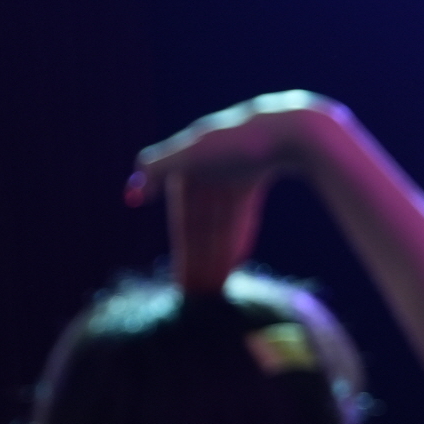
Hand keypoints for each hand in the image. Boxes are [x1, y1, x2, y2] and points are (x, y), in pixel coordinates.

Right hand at [125, 92, 353, 292]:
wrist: (290, 128)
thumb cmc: (238, 139)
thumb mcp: (192, 153)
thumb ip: (159, 168)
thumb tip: (133, 191)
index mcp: (188, 168)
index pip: (186, 222)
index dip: (185, 253)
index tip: (182, 284)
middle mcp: (207, 171)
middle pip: (204, 227)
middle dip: (202, 260)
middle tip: (200, 295)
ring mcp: (231, 173)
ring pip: (223, 223)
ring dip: (219, 254)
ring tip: (217, 286)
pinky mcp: (254, 174)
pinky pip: (242, 213)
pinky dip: (238, 235)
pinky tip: (237, 261)